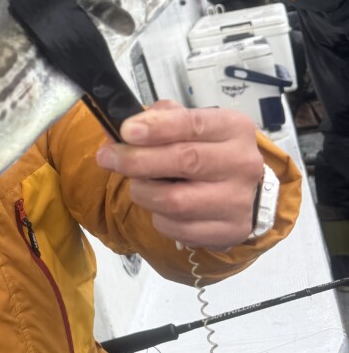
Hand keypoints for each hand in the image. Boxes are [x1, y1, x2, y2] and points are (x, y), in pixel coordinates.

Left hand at [95, 100, 262, 249]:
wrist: (243, 191)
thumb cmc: (207, 153)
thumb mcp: (188, 127)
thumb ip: (156, 121)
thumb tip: (118, 130)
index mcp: (233, 128)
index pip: (194, 124)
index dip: (157, 128)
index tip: (126, 131)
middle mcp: (241, 163)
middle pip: (184, 161)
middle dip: (137, 160)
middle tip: (108, 157)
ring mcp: (238, 200)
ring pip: (174, 200)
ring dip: (143, 192)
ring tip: (139, 184)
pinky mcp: (229, 230)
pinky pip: (177, 228)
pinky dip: (158, 218)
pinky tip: (159, 207)